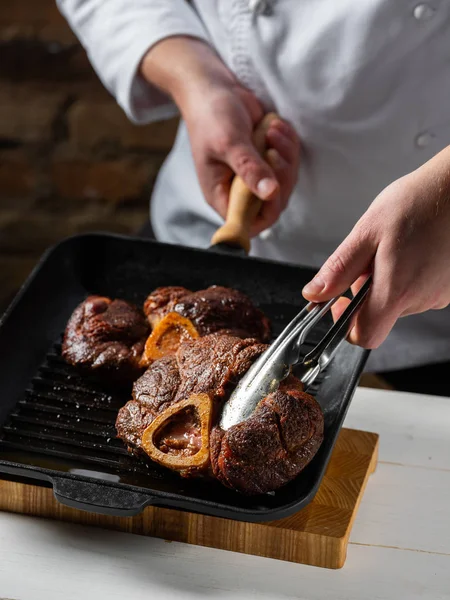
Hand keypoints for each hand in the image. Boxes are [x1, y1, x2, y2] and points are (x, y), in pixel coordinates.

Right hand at [141, 37, 299, 235]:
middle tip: (272, 150)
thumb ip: (249, 169)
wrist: (214, 89)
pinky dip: (288, 143)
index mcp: (221, 195)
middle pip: (274, 203)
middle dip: (281, 176)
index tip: (273, 185)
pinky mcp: (268, 160)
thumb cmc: (212, 116)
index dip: (267, 210)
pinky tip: (274, 125)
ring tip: (271, 130)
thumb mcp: (229, 143)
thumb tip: (269, 192)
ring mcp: (255, 176)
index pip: (249, 222)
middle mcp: (239, 191)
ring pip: (286, 182)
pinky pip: (290, 161)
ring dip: (286, 155)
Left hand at [302, 146, 449, 347]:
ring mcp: (440, 294)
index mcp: (397, 290)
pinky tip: (412, 247)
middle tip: (370, 255)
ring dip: (388, 280)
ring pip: (399, 300)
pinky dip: (408, 275)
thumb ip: (340, 268)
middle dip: (366, 291)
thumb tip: (315, 294)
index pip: (365, 335)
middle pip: (381, 314)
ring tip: (395, 245)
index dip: (346, 326)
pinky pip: (419, 289)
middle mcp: (422, 299)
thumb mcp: (367, 231)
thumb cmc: (420, 201)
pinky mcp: (449, 285)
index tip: (339, 303)